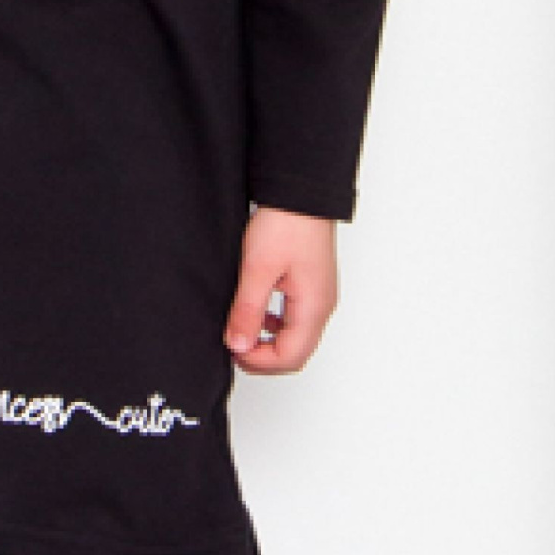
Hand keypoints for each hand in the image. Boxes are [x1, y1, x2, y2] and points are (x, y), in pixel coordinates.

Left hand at [223, 206, 337, 374]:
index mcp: (313, 307)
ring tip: (241, 330)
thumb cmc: (286, 223)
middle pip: (296, 354)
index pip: (290, 357)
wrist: (300, 192)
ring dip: (269, 342)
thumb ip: (248, 312)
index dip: (259, 362)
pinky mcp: (312, 286)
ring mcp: (319, 297)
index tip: (232, 349)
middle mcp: (322, 306)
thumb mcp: (257, 269)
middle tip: (234, 345)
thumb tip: (239, 346)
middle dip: (264, 357)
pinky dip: (275, 325)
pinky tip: (256, 312)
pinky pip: (296, 320)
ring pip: (296, 338)